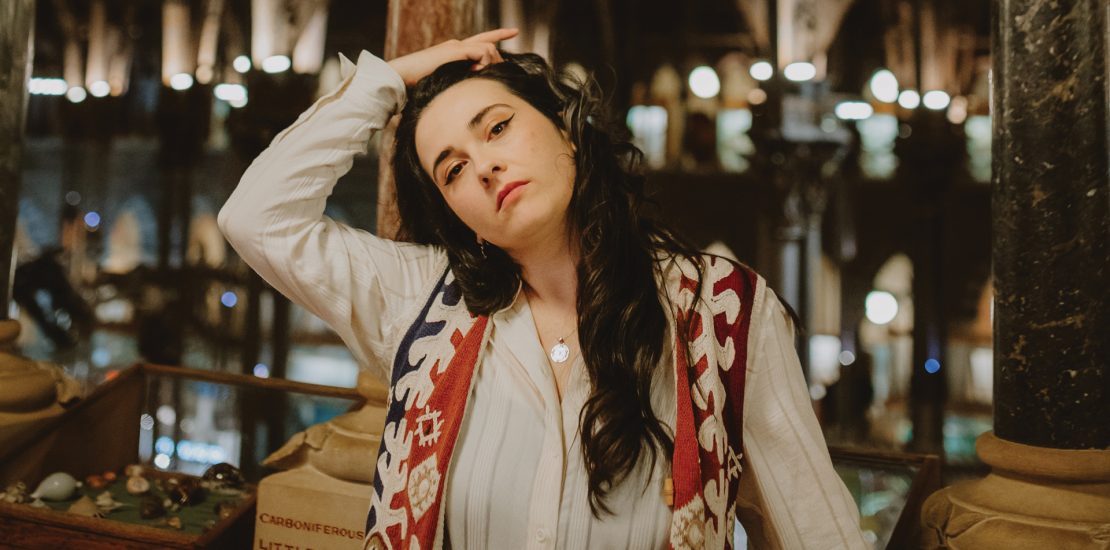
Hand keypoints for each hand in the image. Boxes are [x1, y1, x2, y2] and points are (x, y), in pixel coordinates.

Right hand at [387, 28, 518, 85]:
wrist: (402, 79)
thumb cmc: (418, 87)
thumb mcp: (444, 86)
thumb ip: (459, 84)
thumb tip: (472, 96)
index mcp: (454, 52)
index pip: (480, 41)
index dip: (498, 35)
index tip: (514, 31)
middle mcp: (457, 45)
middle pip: (488, 43)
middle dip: (499, 57)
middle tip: (503, 72)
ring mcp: (456, 46)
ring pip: (488, 48)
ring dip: (491, 63)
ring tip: (487, 76)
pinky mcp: (455, 51)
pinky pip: (481, 52)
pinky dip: (484, 64)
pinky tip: (477, 74)